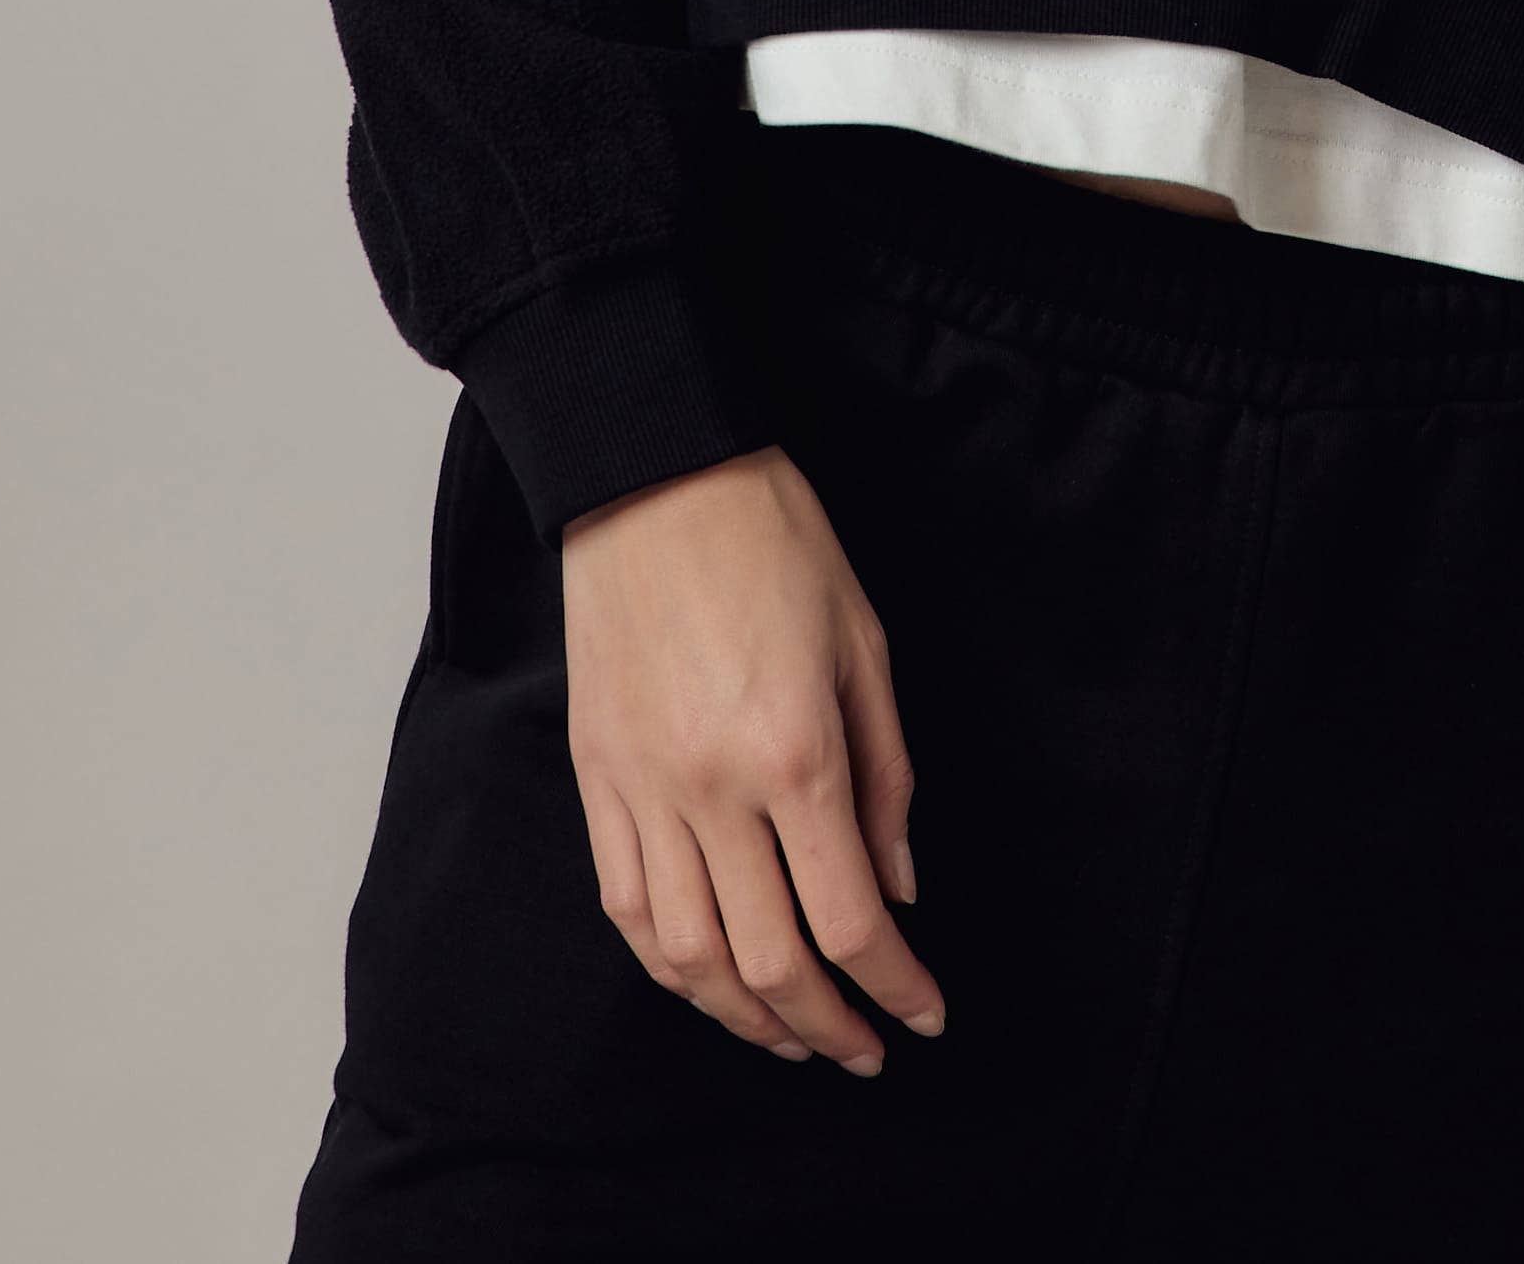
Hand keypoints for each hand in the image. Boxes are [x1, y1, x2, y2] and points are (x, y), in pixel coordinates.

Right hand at [562, 445, 945, 1073]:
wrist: (654, 473)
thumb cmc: (773, 539)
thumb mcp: (865, 643)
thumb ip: (887, 776)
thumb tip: (898, 887)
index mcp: (796, 752)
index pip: (852, 919)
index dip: (896, 988)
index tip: (927, 1015)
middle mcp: (713, 789)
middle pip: (771, 963)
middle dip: (828, 1026)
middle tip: (867, 1049)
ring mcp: (643, 790)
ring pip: (689, 959)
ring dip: (746, 1019)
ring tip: (793, 1035)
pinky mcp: (597, 778)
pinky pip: (628, 907)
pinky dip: (670, 966)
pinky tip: (708, 981)